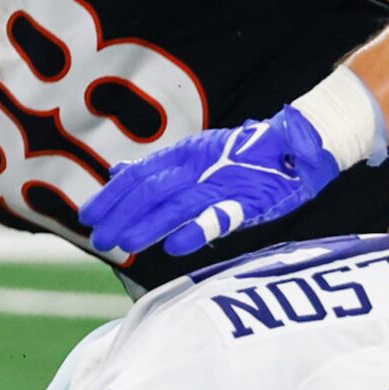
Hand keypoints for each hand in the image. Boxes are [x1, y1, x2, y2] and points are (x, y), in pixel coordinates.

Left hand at [81, 107, 345, 258]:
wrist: (300, 144)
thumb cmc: (246, 154)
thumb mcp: (197, 154)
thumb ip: (159, 167)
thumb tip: (117, 172)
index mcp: (185, 154)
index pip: (140, 174)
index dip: (112, 195)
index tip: (88, 215)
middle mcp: (199, 166)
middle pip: (152, 190)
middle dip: (122, 214)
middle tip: (100, 239)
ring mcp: (224, 182)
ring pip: (178, 205)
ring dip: (149, 225)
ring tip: (126, 244)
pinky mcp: (251, 200)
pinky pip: (221, 215)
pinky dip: (198, 229)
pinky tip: (177, 245)